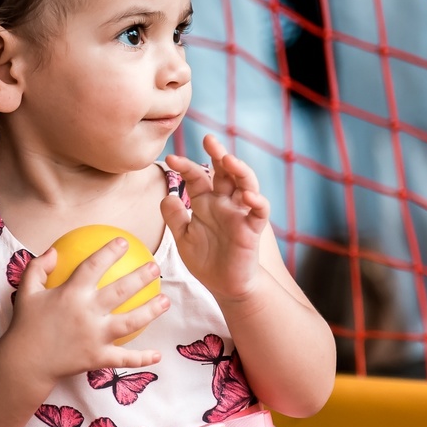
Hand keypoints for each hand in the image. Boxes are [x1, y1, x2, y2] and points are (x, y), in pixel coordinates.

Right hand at [9, 237, 166, 382]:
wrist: (24, 363)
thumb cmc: (26, 325)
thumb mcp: (26, 292)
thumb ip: (38, 268)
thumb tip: (53, 251)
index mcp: (71, 294)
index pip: (94, 266)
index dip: (110, 252)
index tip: (124, 242)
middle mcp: (87, 312)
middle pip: (121, 291)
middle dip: (141, 277)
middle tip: (155, 267)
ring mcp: (95, 336)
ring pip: (130, 322)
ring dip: (151, 311)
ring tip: (166, 301)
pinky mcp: (98, 358)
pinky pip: (124, 358)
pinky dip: (142, 358)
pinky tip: (157, 355)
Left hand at [163, 134, 269, 299]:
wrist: (225, 286)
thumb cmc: (206, 260)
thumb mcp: (184, 238)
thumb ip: (175, 218)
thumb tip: (166, 196)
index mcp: (206, 202)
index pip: (197, 177)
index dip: (185, 166)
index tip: (170, 158)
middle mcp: (224, 203)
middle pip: (225, 172)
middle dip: (218, 154)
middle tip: (209, 139)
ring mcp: (240, 214)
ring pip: (246, 184)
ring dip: (240, 170)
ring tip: (229, 160)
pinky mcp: (253, 229)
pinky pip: (260, 212)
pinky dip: (257, 202)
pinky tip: (248, 197)